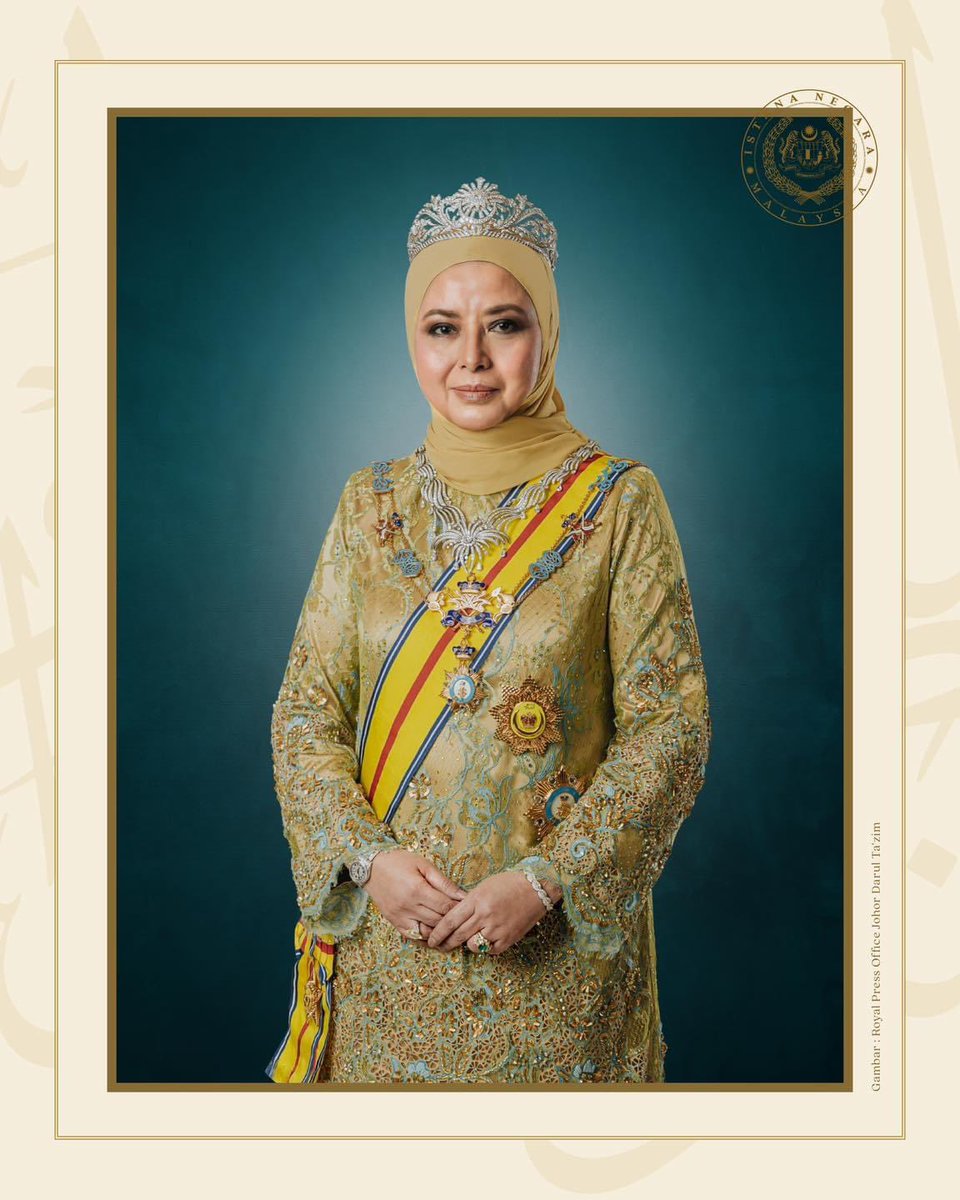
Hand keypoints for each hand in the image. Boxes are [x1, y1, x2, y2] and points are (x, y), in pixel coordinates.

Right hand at [362, 848, 467, 938]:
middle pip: (438, 921)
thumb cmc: (399, 862)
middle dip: (452, 920)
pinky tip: (434, 933)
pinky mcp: (394, 922)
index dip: (458, 908)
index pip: (445, 906)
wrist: (372, 868)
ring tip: (450, 927)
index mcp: (417, 889)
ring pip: (427, 932)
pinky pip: (414, 936)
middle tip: (462, 918)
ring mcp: (400, 917)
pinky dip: (426, 937)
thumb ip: (443, 882)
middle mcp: (408, 906)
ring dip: (440, 932)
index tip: (467, 907)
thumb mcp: (423, 865)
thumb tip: (462, 895)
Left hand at [425, 870, 556, 955]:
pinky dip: (485, 947)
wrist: (536, 889)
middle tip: (439, 947)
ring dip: (467, 944)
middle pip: (457, 935)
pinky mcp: (508, 939)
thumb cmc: (508, 884)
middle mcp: (485, 916)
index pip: (449, 921)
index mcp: (476, 900)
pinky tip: (486, 939)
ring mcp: (497, 929)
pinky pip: (489, 950)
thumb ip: (468, 903)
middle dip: (445, 943)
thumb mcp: (483, 887)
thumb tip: (454, 919)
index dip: (437, 932)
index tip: (431, 939)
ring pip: (472, 945)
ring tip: (468, 938)